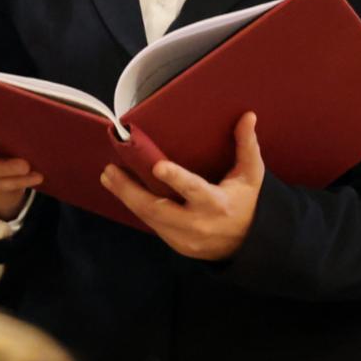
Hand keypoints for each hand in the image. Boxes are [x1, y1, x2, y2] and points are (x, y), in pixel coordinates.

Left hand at [101, 111, 263, 261]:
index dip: (176, 179)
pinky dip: (136, 206)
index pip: (194, 190)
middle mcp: (198, 223)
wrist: (246, 243)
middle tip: (110, 170)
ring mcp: (184, 237)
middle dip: (130, 190)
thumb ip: (246, 146)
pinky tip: (122, 191)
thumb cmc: (246, 202)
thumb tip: (247, 116)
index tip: (158, 167)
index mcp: (217, 204)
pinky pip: (151, 224)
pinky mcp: (175, 244)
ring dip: (126, 197)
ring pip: (149, 217)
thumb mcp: (251, 175)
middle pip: (158, 208)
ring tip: (109, 177)